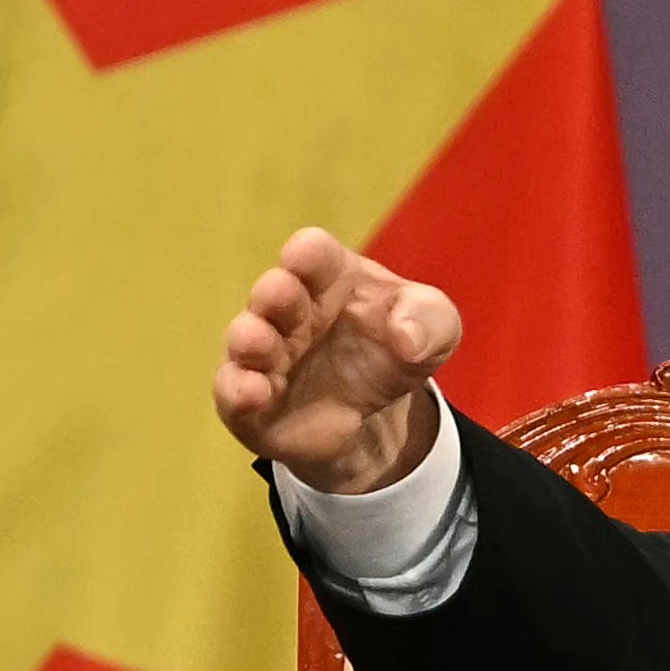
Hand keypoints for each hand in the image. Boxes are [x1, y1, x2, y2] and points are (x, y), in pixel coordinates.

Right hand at [210, 226, 461, 494]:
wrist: (378, 417)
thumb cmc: (396, 349)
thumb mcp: (435, 329)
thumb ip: (431, 321)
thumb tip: (408, 337)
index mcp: (330, 278)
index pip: (313, 253)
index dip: (308, 253)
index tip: (307, 256)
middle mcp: (289, 310)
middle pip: (275, 292)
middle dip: (275, 292)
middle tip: (281, 294)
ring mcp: (267, 354)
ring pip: (247, 339)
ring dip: (250, 338)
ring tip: (258, 343)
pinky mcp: (253, 401)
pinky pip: (234, 392)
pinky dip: (239, 391)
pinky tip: (253, 393)